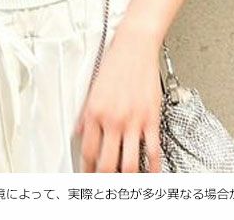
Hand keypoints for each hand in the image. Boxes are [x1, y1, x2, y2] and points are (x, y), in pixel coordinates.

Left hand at [74, 28, 162, 172]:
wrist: (135, 45)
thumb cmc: (115, 62)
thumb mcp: (93, 87)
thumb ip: (86, 113)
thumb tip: (80, 131)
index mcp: (94, 112)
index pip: (88, 152)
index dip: (87, 171)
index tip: (88, 177)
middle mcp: (112, 119)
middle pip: (107, 165)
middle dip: (105, 182)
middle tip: (105, 188)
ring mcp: (133, 121)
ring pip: (129, 164)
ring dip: (127, 180)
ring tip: (126, 185)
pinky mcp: (151, 118)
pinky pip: (153, 150)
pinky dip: (153, 168)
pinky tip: (152, 175)